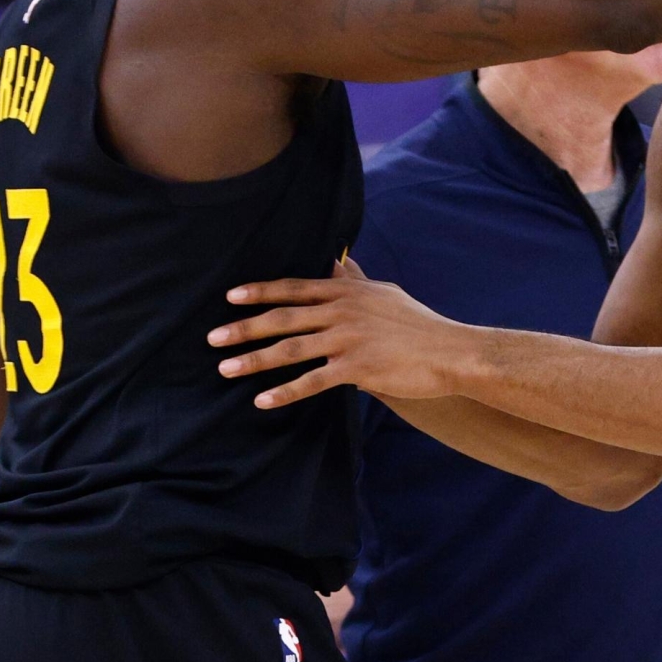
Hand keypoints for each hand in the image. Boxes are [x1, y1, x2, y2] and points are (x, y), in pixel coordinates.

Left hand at [211, 257, 473, 407]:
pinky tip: (262, 400)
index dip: (260, 292)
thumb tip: (339, 261)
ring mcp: (347, 339)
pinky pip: (312, 381)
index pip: (294, 289)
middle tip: (213, 338)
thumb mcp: (384, 293)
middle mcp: (341, 312)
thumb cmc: (417, 323)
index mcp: (346, 292)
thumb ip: (355, 280)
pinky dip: (285, 392)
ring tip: (225, 368)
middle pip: (283, 318)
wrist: (449, 351)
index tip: (231, 297)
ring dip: (254, 360)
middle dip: (244, 328)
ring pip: (290, 349)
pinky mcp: (357, 368)